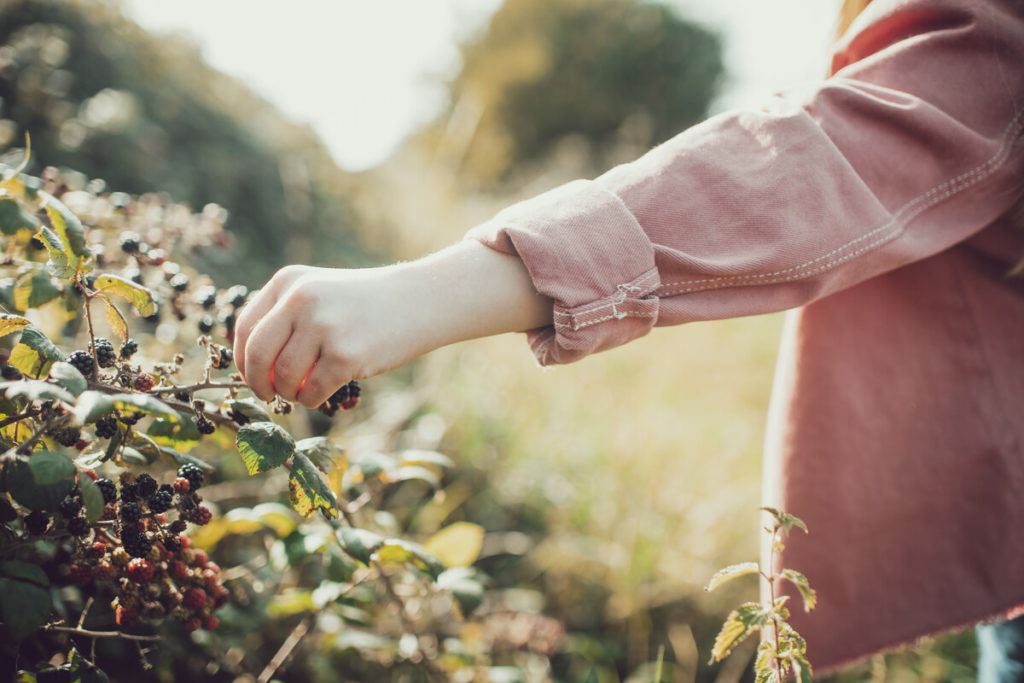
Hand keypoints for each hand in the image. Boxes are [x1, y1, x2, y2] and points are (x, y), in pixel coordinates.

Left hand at [234, 242, 552, 408]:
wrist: (420, 300)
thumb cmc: (367, 304)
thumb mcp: (321, 292)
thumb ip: (285, 317)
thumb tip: (250, 365)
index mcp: (289, 281)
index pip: (245, 326)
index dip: (242, 358)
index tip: (253, 374)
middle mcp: (300, 299)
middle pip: (256, 354)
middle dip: (257, 382)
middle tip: (268, 395)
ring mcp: (323, 326)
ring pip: (283, 378)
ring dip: (288, 394)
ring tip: (303, 391)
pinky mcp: (345, 354)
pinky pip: (311, 391)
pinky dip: (312, 399)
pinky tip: (324, 393)